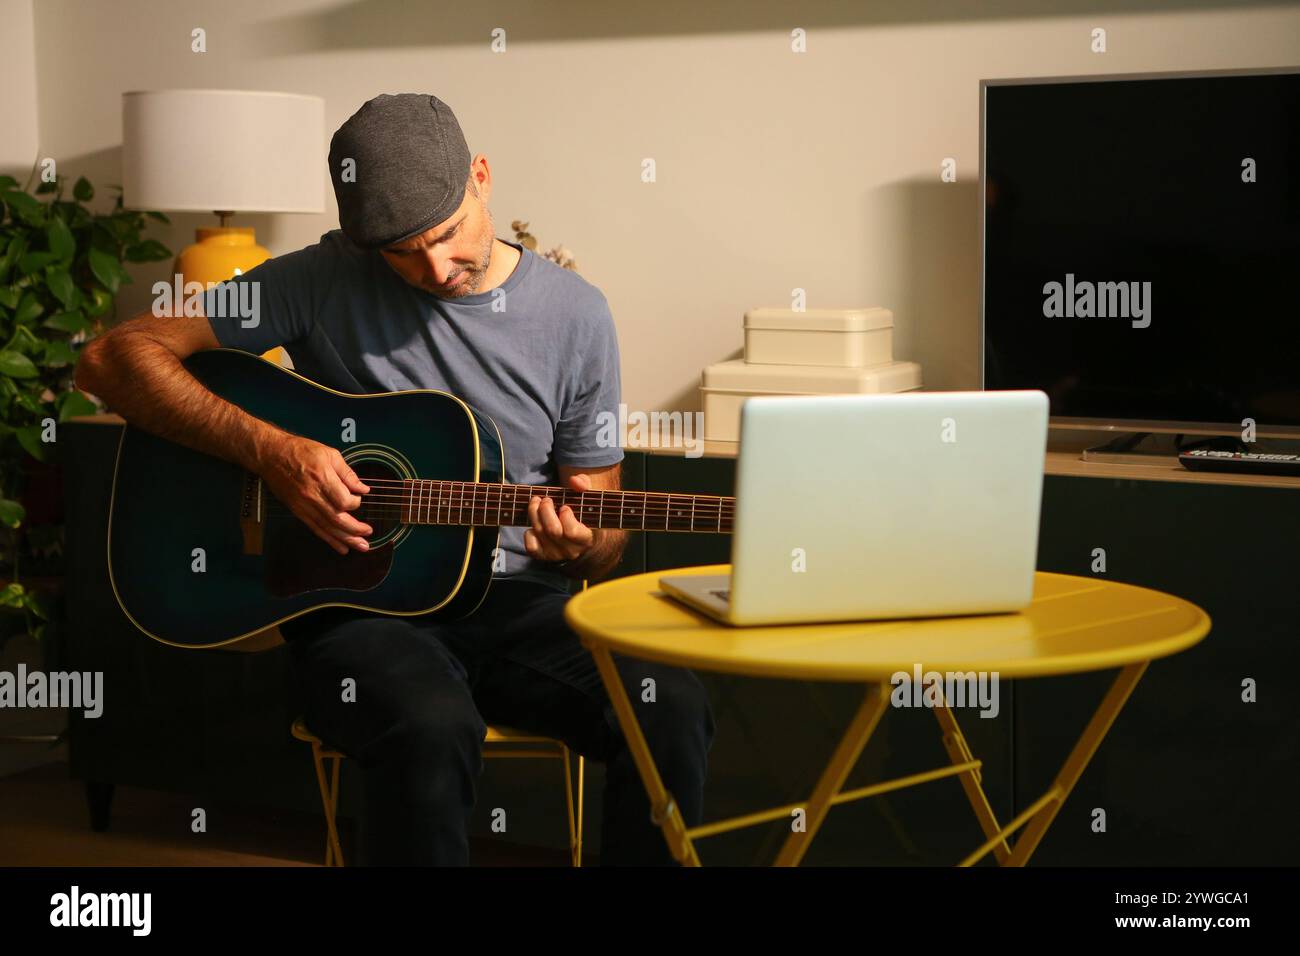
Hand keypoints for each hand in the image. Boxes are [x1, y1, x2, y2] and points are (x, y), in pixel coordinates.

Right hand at [260, 434, 371, 554]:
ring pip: (327, 528)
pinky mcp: (297, 511)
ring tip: (361, 546)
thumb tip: (363, 489)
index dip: (356, 502)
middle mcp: (312, 496)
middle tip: (368, 534)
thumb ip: (347, 473)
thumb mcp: (329, 454)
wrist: (271, 455)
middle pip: (338, 519)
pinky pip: (315, 528)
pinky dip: (329, 540)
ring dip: (345, 539)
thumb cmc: (300, 451)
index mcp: (322, 479)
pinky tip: (341, 547)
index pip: (344, 501)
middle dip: (355, 530)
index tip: (358, 498)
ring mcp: (304, 505)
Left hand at [524, 472, 594, 564]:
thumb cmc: (583, 514)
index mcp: (586, 538)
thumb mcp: (588, 497)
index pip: (571, 531)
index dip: (565, 516)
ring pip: (540, 533)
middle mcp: (571, 550)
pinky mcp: (543, 556)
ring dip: (534, 513)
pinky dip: (529, 532)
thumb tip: (574, 481)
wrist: (580, 539)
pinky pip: (531, 545)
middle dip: (546, 510)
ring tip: (536, 502)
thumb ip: (584, 485)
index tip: (565, 507)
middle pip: (552, 530)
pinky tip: (535, 523)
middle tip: (546, 499)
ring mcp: (556, 555)